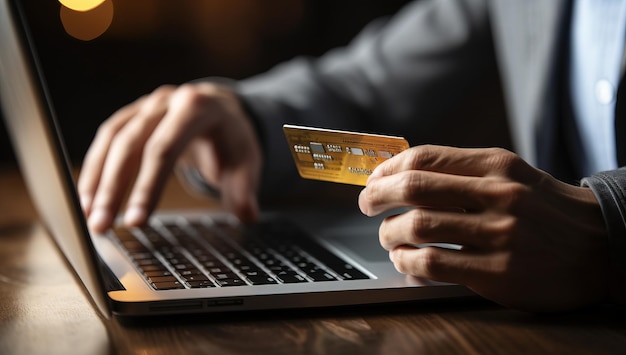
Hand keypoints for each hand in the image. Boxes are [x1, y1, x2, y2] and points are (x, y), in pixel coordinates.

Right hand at [78, 82, 261, 232]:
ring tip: (88, 217)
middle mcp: (165, 102)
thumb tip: (249, 215)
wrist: (222, 108)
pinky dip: (95, 168)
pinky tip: (88, 198)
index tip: (136, 222)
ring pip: (112, 140)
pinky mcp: (132, 115)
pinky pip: (106, 140)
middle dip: (114, 188)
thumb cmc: (232, 137)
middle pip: (131, 145)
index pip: (164, 149)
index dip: (147, 186)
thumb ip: (244, 187)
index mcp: (196, 108)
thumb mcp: (246, 159)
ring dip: (97, 180)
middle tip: (102, 227)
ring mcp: (145, 106)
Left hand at [358, 145, 607, 311]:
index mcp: (496, 165)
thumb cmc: (545, 209)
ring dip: (389, 233)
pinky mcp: (499, 274)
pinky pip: (434, 265)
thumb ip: (463, 171)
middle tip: (365, 206)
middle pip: (414, 189)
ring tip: (387, 237)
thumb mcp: (511, 175)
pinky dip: (408, 262)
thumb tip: (403, 173)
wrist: (600, 246)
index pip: (424, 158)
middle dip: (376, 196)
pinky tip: (406, 261)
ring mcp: (500, 235)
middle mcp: (498, 195)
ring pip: (418, 227)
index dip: (387, 169)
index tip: (373, 180)